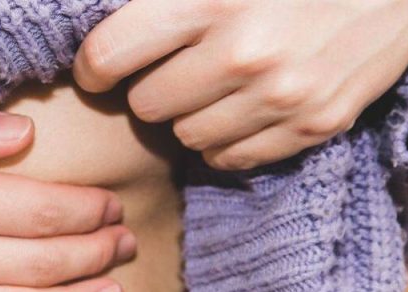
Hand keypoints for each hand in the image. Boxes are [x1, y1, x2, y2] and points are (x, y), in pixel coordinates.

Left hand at [73, 0, 407, 170]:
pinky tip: (245, 107)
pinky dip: (228, 140)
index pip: (109, 55)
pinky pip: (230, 160)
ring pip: (186, 138)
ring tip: (216, 84)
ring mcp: (282, 96)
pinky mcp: (313, 126)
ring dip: (190, 115)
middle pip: (146, 105)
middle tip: (174, 67)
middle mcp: (244, 52)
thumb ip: (163, 1)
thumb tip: (100, 40)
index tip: (101, 68)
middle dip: (151, 87)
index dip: (95, 66)